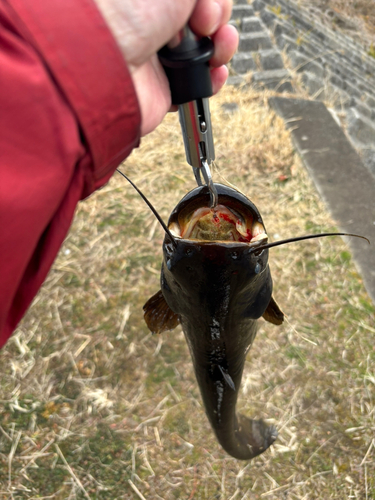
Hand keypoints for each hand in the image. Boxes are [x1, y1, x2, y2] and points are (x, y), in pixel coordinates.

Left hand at [94, 0, 237, 135]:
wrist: (104, 63)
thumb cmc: (125, 11)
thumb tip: (206, 2)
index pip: (192, 0)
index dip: (209, 0)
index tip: (204, 4)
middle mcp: (155, 22)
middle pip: (204, 19)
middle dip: (216, 18)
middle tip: (206, 22)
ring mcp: (161, 55)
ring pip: (205, 50)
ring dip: (222, 46)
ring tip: (219, 46)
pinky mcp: (165, 87)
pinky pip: (198, 84)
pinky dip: (212, 78)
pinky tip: (215, 71)